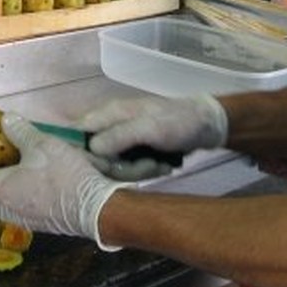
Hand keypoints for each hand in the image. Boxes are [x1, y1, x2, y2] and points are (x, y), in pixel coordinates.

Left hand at [0, 113, 128, 250]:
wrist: (94, 209)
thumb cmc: (66, 176)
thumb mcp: (43, 145)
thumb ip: (21, 132)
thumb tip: (6, 121)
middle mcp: (1, 207)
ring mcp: (16, 218)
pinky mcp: (31, 222)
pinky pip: (4, 208)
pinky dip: (1, 194)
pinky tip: (18, 180)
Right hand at [82, 94, 228, 158]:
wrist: (208, 125)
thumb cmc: (178, 121)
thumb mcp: (150, 128)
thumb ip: (119, 136)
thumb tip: (91, 149)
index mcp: (109, 115)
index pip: (78, 133)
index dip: (82, 154)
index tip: (102, 167)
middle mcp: (111, 126)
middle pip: (97, 156)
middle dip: (121, 168)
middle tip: (148, 166)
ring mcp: (123, 140)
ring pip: (115, 165)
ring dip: (138, 171)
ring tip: (159, 164)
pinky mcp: (135, 151)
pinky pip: (129, 168)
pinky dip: (146, 170)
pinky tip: (162, 166)